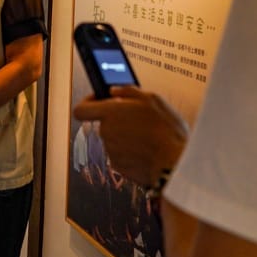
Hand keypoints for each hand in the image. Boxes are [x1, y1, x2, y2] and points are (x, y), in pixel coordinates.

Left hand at [73, 86, 188, 186]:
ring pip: (114, 139)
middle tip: (139, 119)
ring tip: (149, 136)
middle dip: (118, 120)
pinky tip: (148, 150)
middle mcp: (106, 132)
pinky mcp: (118, 167)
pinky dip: (131, 152)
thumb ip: (128, 91)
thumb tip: (113, 90)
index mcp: (110, 113)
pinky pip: (121, 154)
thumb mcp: (153, 99)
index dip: (88, 103)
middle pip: (104, 123)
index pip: (81, 109)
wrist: (175, 164)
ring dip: (127, 136)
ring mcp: (111, 151)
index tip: (98, 100)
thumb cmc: (166, 131)